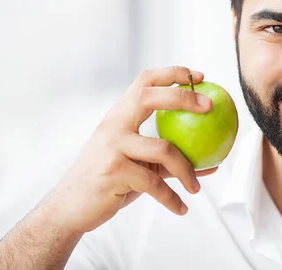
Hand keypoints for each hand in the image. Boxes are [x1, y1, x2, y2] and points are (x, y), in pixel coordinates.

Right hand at [41, 66, 214, 235]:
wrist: (70, 208)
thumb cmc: (111, 182)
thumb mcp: (139, 164)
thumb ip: (169, 159)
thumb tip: (211, 162)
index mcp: (119, 116)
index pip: (144, 82)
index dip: (172, 73)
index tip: (199, 76)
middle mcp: (112, 124)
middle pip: (148, 97)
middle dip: (182, 97)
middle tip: (210, 107)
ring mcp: (111, 145)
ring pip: (163, 148)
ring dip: (187, 171)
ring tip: (196, 188)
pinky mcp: (113, 170)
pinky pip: (154, 183)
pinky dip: (171, 198)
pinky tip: (182, 208)